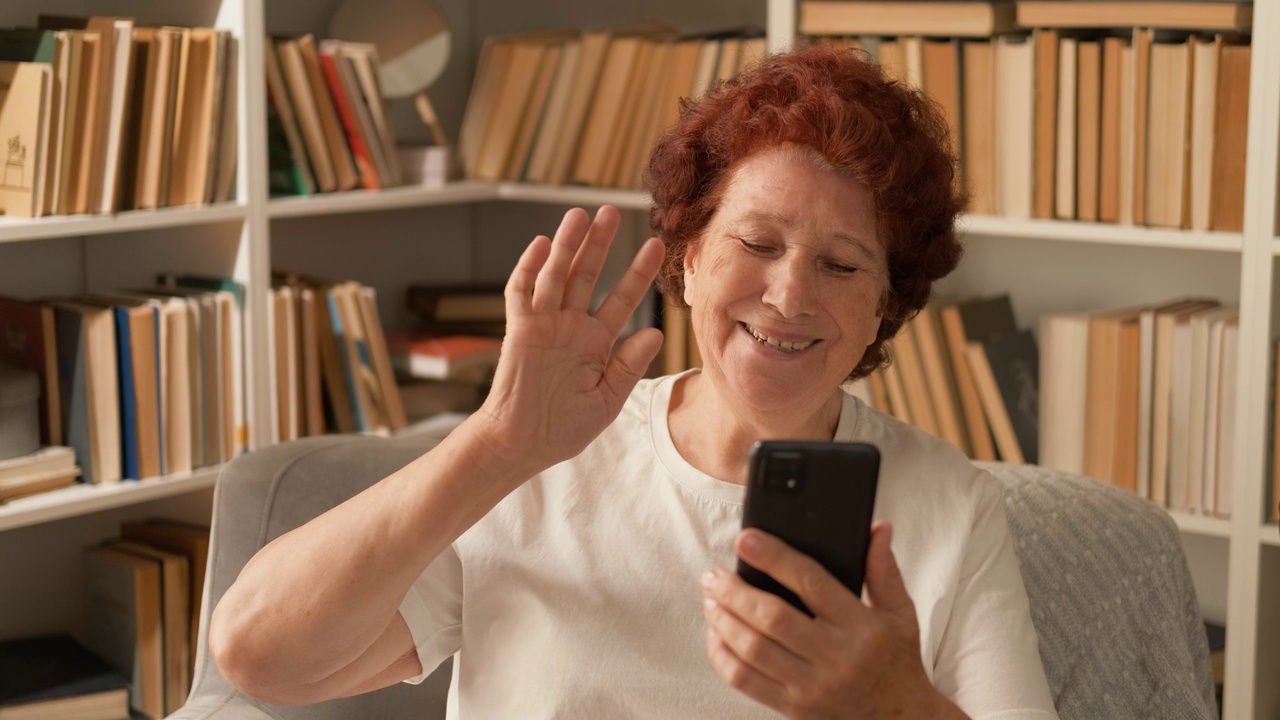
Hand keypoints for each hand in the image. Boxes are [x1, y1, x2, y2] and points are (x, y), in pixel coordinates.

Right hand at [474, 205, 664, 473]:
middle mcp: (571, 326)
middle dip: (600, 243)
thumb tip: (656, 332)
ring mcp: (544, 325)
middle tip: (613, 211)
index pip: (621, 298)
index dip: (637, 272)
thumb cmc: (565, 428)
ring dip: (567, 245)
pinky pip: (521, 294)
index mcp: (597, 342)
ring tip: (580, 214)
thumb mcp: (608, 399)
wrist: (523, 445)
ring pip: (556, 275)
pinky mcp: (519, 331)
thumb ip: (629, 366)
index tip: (656, 246)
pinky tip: (539, 245)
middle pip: (587, 275)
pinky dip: (528, 269)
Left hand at [701, 522, 965, 718]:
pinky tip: (716, 636)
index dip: (774, 557)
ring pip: (754, 649)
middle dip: (734, 592)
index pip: (811, 583)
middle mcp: (835, 656)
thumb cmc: (897, 662)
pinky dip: (723, 656)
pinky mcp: (793, 707)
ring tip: (710, 599)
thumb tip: (877, 529)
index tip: (746, 540)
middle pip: (772, 618)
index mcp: (860, 627)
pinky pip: (746, 681)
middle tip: (714, 575)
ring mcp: (811, 685)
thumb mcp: (901, 613)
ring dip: (723, 620)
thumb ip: (883, 570)